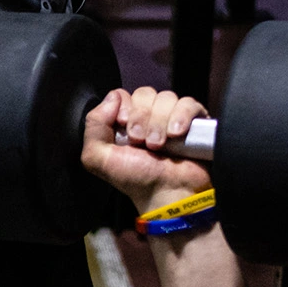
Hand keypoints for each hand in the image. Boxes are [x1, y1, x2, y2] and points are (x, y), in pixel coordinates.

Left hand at [81, 86, 210, 215]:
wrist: (168, 193)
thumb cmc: (136, 180)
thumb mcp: (99, 159)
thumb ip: (93, 126)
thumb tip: (112, 97)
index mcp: (123, 123)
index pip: (122, 95)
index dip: (124, 108)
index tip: (125, 127)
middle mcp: (147, 118)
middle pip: (144, 93)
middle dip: (142, 118)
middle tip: (141, 142)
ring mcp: (171, 118)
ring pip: (166, 97)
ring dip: (160, 122)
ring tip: (159, 145)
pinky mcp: (194, 122)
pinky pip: (189, 103)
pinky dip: (182, 116)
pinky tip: (177, 134)